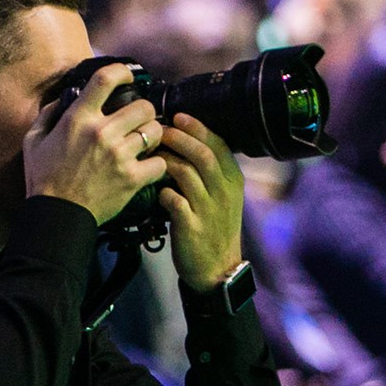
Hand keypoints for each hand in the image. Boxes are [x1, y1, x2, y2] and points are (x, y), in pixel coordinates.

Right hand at [22, 64, 168, 225]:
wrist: (56, 215)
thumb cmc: (43, 179)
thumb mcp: (33, 141)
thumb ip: (48, 115)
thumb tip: (61, 99)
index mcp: (79, 119)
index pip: (106, 79)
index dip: (122, 72)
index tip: (128, 77)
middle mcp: (102, 132)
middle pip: (143, 106)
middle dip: (144, 111)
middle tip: (138, 120)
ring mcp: (119, 155)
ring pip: (155, 131)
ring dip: (152, 136)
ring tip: (144, 143)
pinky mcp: (132, 178)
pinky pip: (159, 162)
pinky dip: (156, 164)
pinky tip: (146, 167)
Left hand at [155, 114, 244, 290]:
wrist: (217, 269)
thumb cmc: (214, 227)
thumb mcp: (222, 197)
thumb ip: (209, 173)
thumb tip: (187, 143)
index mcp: (233, 181)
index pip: (219, 145)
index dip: (198, 128)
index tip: (179, 117)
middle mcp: (224, 192)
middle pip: (203, 155)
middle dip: (180, 138)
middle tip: (160, 130)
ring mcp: (209, 210)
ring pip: (187, 175)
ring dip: (166, 161)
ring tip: (152, 155)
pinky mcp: (193, 227)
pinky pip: (174, 201)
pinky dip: (162, 192)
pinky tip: (155, 190)